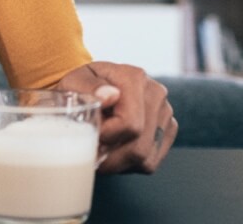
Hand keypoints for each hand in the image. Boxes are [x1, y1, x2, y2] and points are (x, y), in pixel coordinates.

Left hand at [55, 61, 176, 174]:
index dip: (107, 138)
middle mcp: (155, 93)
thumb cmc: (81, 87)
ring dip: (118, 162)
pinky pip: (150, 162)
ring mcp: (165, 112)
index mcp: (133, 77)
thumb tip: (108, 96)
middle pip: (139, 146)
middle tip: (90, 152)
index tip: (89, 137)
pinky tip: (114, 150)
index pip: (130, 123)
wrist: (94, 87)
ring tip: (100, 151)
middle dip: (110, 157)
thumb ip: (88, 87)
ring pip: (145, 158)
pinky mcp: (168, 129)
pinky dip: (129, 163)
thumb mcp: (74, 82)